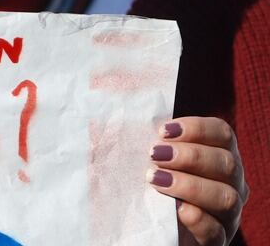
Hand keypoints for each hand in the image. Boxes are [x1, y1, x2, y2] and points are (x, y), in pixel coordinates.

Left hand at [146, 117, 248, 244]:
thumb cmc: (146, 183)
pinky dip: (196, 218)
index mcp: (218, 157)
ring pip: (227, 196)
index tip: (163, 131)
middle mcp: (231, 184)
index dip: (197, 128)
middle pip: (227, 163)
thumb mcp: (147, 159)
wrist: (147, 228)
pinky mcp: (217, 241)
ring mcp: (227, 215)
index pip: (223, 134)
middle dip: (190, 156)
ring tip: (156, 180)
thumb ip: (148, 140)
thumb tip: (119, 117)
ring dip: (190, 185)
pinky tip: (174, 209)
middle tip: (155, 155)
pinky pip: (216, 230)